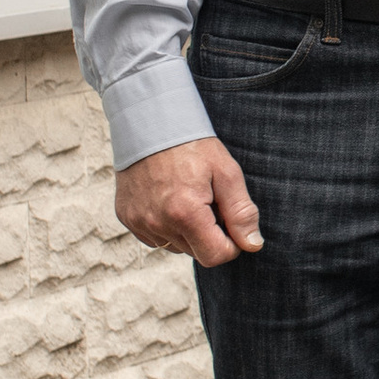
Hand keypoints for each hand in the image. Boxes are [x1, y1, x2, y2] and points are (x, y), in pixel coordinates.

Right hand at [114, 138, 262, 268]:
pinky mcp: (126, 218)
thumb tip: (252, 244)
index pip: (215, 256)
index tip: (230, 221)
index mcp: (185, 213)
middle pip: (196, 252)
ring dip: (187, 231)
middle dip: (209, 234)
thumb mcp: (226, 172)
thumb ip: (241, 212)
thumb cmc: (191, 145)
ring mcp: (138, 222)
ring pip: (175, 246)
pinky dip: (166, 225)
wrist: (149, 122)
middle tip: (208, 200)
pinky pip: (155, 237)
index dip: (231, 244)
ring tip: (187, 196)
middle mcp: (157, 223)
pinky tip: (168, 198)